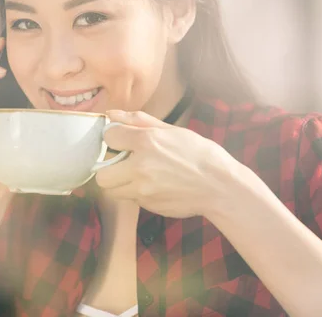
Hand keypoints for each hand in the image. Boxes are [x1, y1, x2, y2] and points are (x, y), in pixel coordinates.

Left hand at [94, 110, 238, 217]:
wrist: (219, 185)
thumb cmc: (199, 154)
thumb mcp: (171, 130)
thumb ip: (137, 121)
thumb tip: (111, 115)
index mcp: (146, 142)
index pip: (108, 137)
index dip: (114, 138)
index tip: (122, 141)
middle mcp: (140, 167)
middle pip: (102, 175)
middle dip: (109, 170)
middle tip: (124, 165)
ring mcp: (143, 190)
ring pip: (114, 191)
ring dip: (121, 184)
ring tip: (140, 177)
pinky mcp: (149, 205)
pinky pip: (132, 199)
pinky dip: (138, 193)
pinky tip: (156, 186)